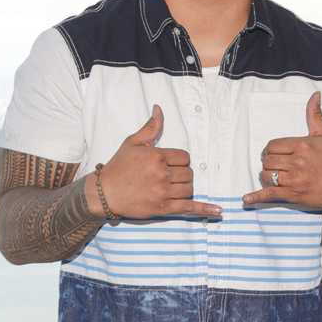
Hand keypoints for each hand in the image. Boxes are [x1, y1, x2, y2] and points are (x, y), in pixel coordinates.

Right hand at [89, 105, 221, 218]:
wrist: (104, 193)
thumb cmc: (118, 167)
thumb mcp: (132, 143)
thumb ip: (150, 128)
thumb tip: (159, 109)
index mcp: (157, 156)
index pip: (185, 158)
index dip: (180, 161)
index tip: (170, 165)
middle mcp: (162, 174)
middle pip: (189, 174)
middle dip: (183, 175)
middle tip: (169, 177)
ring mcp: (163, 192)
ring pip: (189, 189)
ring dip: (185, 188)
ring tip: (173, 188)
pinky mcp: (163, 208)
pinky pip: (189, 208)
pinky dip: (204, 210)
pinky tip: (218, 212)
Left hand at [242, 92, 321, 214]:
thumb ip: (315, 115)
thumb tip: (315, 95)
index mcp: (302, 146)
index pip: (272, 146)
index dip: (270, 150)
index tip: (274, 153)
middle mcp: (297, 162)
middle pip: (267, 160)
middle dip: (268, 162)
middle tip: (275, 164)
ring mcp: (294, 180)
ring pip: (266, 175)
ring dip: (266, 175)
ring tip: (274, 175)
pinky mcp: (292, 195)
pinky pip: (269, 194)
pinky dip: (256, 197)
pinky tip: (247, 199)